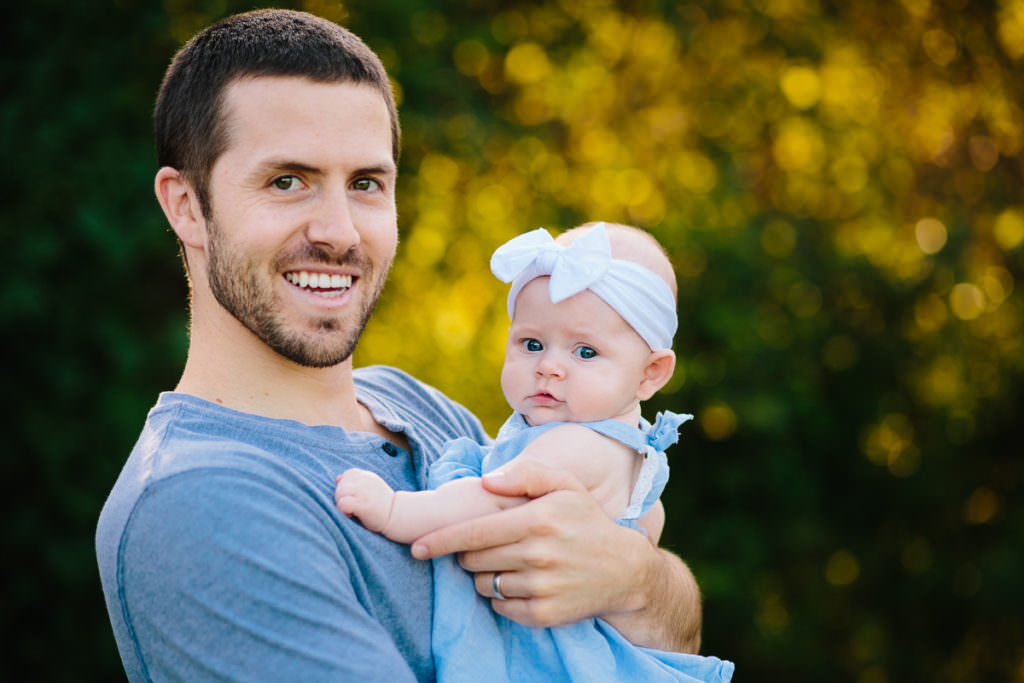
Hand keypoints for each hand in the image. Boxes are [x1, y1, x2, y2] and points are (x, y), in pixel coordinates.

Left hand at [334, 468, 394, 532]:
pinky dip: (343, 511)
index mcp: (367, 476)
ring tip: (352, 510)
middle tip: (353, 506)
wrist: (397, 516)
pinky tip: (352, 514)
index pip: (347, 474)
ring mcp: (363, 492)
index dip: (347, 486)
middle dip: (342, 497)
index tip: (355, 497)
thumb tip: (337, 478)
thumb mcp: (371, 486)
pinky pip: (342, 503)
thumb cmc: (382, 504)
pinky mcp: (362, 504)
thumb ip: (356, 481)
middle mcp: (365, 481)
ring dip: (341, 503)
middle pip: (340, 485)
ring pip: (339, 493)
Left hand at [411, 459, 653, 628]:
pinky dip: (501, 597)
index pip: (474, 533)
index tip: (417, 547)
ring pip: (484, 584)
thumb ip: (526, 474)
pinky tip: (521, 582)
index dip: (440, 540)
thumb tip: (485, 481)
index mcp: (538, 519)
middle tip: (487, 546)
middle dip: (468, 553)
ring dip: (485, 575)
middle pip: (473, 559)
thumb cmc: (586, 521)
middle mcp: (539, 554)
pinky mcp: (544, 614)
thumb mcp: (565, 485)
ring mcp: (541, 587)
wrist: (625, 570)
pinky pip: (500, 606)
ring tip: (510, 562)